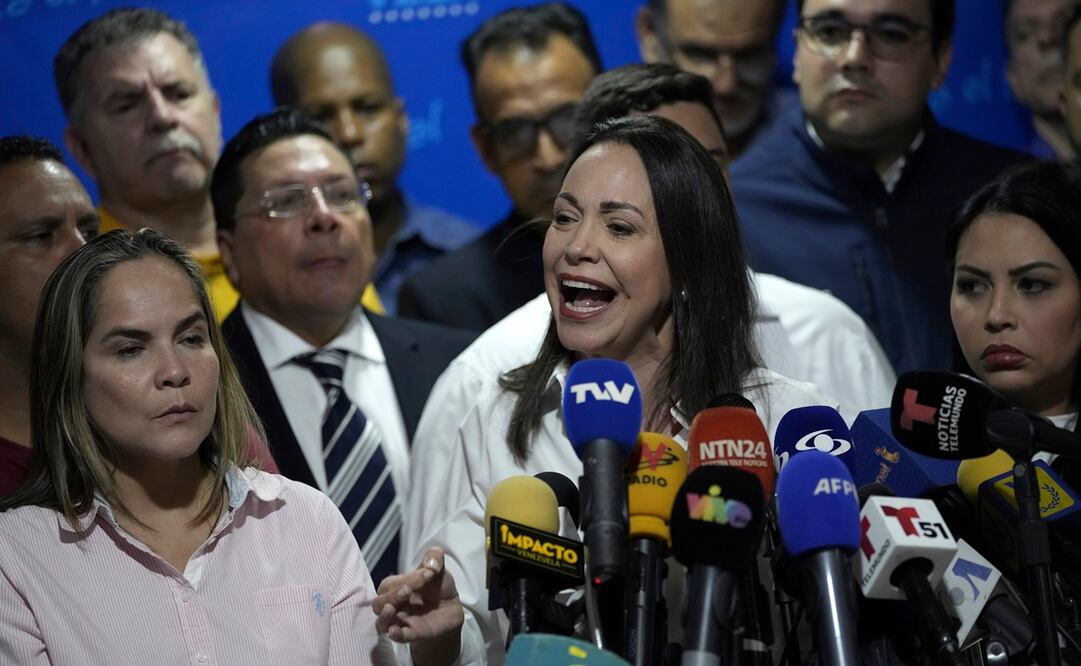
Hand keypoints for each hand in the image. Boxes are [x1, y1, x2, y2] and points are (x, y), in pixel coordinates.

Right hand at [373, 547, 463, 663]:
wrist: (452, 607)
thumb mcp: (438, 568)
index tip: (428, 573)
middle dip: (392, 596)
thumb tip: (431, 565)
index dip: (406, 579)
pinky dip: (396, 635)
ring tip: (391, 609)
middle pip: (379, 603)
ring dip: (384, 616)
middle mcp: (394, 605)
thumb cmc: (438, 586)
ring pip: (382, 622)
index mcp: (396, 587)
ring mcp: (402, 621)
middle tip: (408, 590)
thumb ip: (434, 557)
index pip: (390, 584)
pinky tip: (395, 631)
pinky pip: (400, 637)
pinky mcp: (413, 634)